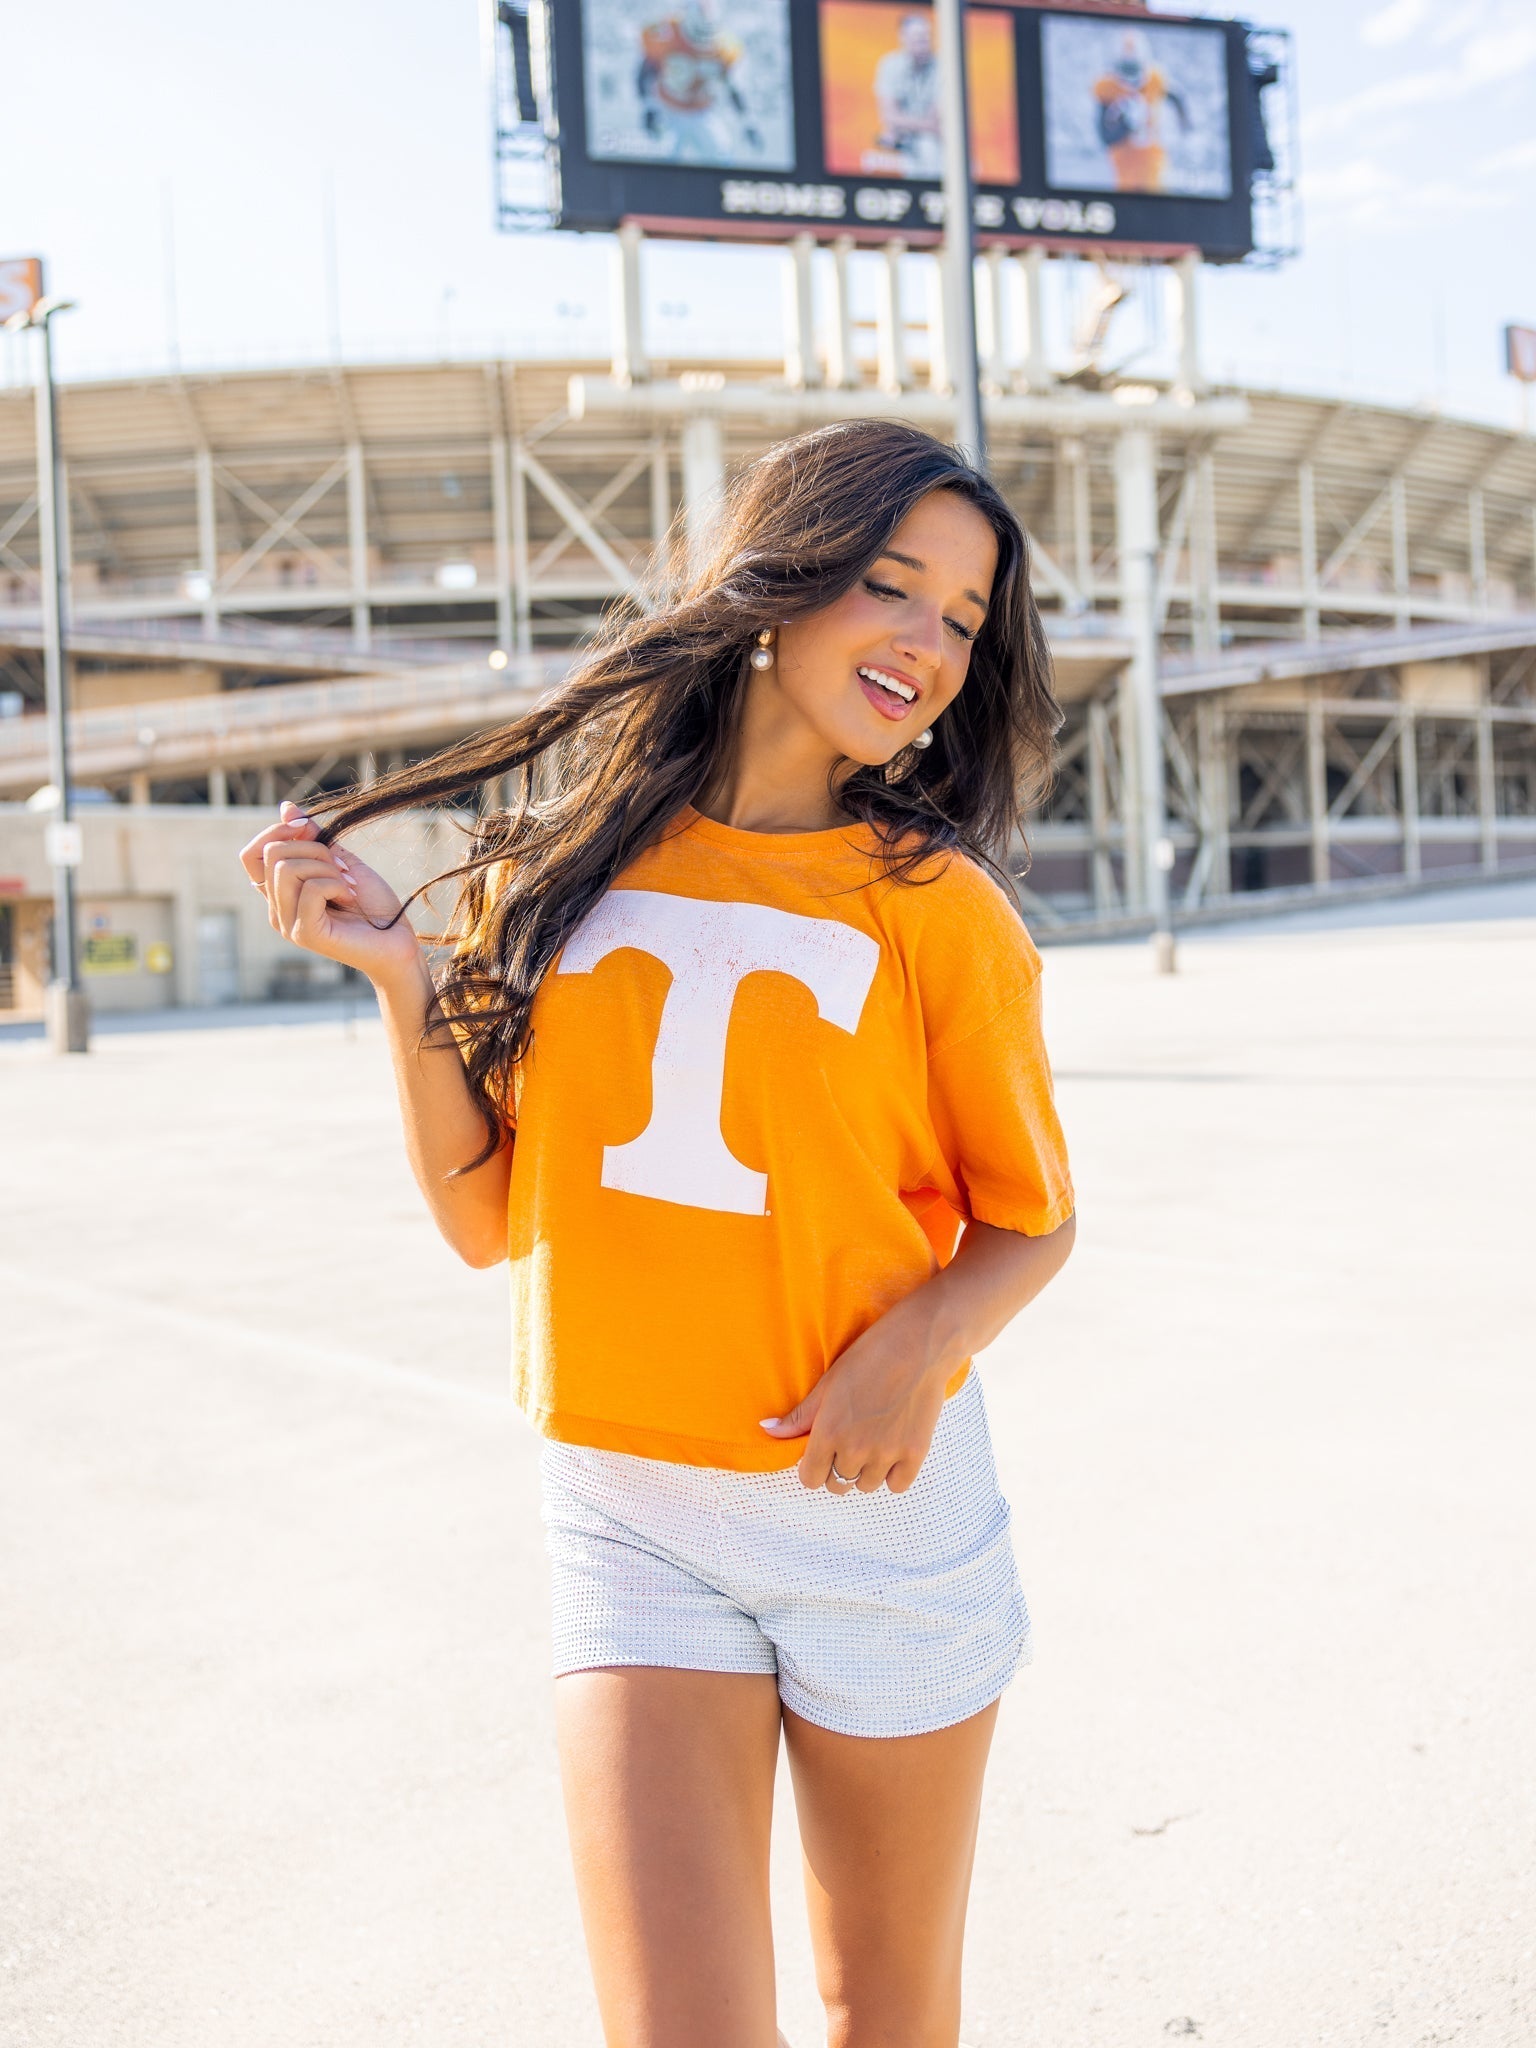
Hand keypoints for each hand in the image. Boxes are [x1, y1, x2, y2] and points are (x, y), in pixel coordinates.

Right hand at [237, 801, 422, 986]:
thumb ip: (313, 838)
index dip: (275, 833)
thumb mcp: (340, 861)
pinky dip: (336, 885)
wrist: (398, 941)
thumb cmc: (373, 905)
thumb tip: (286, 808)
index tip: (309, 829)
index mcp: (281, 894)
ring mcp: (288, 924)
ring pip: (287, 869)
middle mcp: (277, 910)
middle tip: (343, 870)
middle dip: (314, 849)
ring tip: (348, 886)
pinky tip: (350, 898)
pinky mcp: (304, 934)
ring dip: (327, 868)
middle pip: (273, 855)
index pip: (252, 855)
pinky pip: (310, 889)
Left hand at [759, 1297, 950, 1496]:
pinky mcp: (915, 1454)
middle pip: (837, 1485)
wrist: (918, 1344)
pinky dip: (893, 1474)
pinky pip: (897, 1486)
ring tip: (871, 1443)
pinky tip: (891, 1451)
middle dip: (837, 1469)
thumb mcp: (828, 1384)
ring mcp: (887, 1454)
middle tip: (847, 1444)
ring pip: (866, 1486)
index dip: (812, 1468)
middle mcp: (855, 1450)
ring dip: (865, 1471)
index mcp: (828, 1432)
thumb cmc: (869, 1357)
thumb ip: (799, 1416)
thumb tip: (767, 1430)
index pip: (810, 1479)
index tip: (820, 1454)